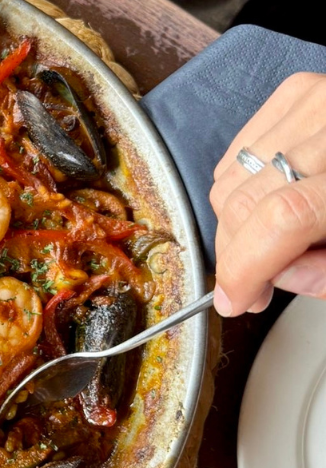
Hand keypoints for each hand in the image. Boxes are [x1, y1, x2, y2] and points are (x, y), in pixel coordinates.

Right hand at [209, 72, 325, 315]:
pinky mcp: (294, 95)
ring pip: (229, 182)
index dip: (245, 267)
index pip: (282, 218)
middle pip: (244, 201)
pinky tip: (271, 202)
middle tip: (254, 283)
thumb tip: (271, 278)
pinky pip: (237, 155)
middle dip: (236, 254)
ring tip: (274, 239)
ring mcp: (312, 102)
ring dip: (237, 224)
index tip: (233, 299)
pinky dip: (241, 189)